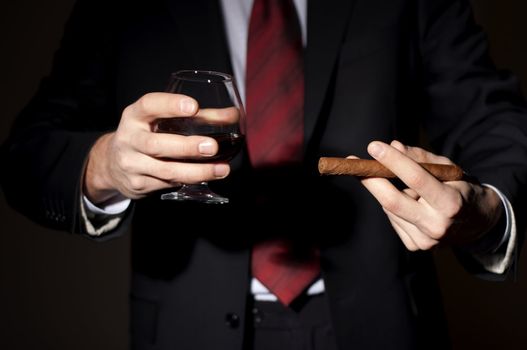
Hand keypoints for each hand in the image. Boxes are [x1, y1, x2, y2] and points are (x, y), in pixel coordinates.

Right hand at [84, 93, 230, 203]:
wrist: (112, 164)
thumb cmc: (147, 134)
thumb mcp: (161, 120)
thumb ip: (197, 116)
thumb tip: (234, 115)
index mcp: (134, 116)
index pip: (149, 106)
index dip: (170, 105)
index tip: (193, 107)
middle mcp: (129, 139)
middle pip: (156, 144)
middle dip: (186, 147)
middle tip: (212, 146)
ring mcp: (132, 164)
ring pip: (166, 170)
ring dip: (197, 171)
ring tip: (222, 169)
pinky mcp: (138, 185)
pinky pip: (168, 183)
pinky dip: (190, 180)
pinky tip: (208, 177)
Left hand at [355, 140, 502, 250]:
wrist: (478, 223)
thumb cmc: (460, 189)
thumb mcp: (449, 169)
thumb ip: (420, 158)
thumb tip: (392, 146)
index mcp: (451, 203)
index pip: (417, 179)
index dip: (393, 161)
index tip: (373, 146)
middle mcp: (437, 225)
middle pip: (393, 201)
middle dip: (370, 180)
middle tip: (354, 163)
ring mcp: (425, 240)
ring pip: (390, 209)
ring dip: (387, 191)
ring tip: (403, 185)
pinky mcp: (415, 246)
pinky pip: (393, 219)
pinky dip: (394, 207)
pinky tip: (409, 204)